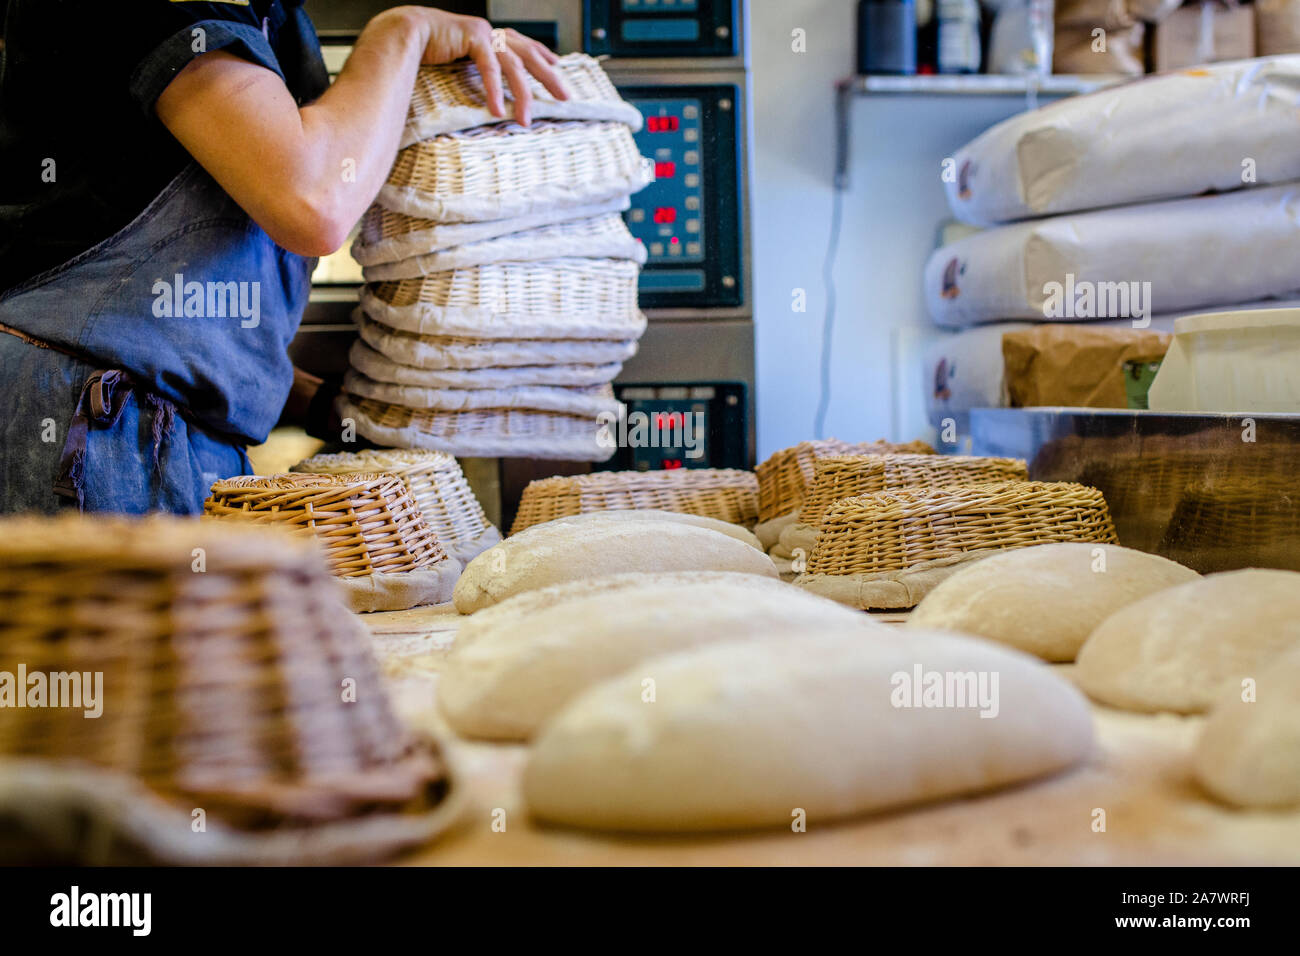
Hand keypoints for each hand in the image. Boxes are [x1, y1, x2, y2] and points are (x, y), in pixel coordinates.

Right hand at [387, 8, 569, 124]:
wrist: (401, 33)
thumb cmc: (425, 52)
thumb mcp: (457, 64)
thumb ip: (473, 73)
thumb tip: (483, 96)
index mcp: (489, 35)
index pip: (523, 44)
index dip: (541, 53)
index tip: (556, 64)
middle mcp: (490, 32)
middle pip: (528, 55)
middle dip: (548, 77)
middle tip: (564, 97)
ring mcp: (483, 32)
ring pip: (513, 66)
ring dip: (522, 95)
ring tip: (525, 120)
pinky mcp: (472, 36)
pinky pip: (490, 67)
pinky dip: (493, 90)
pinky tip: (497, 110)